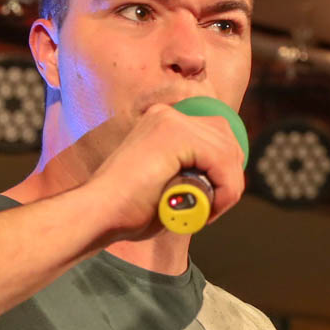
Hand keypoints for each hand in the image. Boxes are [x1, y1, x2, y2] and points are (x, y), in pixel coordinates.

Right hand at [78, 102, 247, 241]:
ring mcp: (171, 121)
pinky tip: (206, 210)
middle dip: (230, 175)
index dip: (225, 168)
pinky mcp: (175, 135)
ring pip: (228, 152)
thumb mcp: (168, 185)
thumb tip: (225, 179)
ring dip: (228, 188)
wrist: (99, 214)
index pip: (216, 133)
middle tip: (212, 207)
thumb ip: (193, 174)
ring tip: (206, 212)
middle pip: (227, 137)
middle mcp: (168, 115)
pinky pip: (222, 163)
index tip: (215, 199)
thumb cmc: (128, 211)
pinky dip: (225, 191)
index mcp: (163, 123)